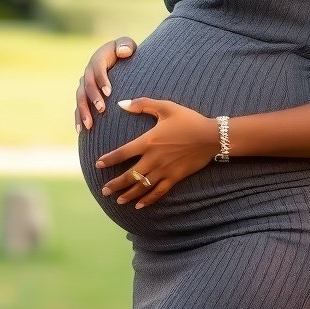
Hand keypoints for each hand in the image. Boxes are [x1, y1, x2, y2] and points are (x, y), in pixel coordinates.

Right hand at [75, 36, 137, 131]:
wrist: (116, 60)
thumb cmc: (124, 52)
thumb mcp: (127, 45)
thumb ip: (126, 45)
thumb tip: (123, 52)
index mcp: (97, 59)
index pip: (98, 69)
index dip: (102, 80)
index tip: (109, 92)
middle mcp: (88, 72)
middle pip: (87, 86)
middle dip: (93, 98)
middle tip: (102, 109)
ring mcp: (84, 85)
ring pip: (81, 99)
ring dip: (84, 112)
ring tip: (89, 125)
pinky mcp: (84, 96)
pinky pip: (79, 107)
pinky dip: (78, 118)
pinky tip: (80, 131)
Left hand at [95, 97, 218, 208]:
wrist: (211, 136)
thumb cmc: (188, 120)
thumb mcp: (166, 107)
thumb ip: (143, 104)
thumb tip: (121, 103)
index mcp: (149, 141)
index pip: (123, 153)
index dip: (109, 160)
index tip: (98, 165)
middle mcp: (154, 158)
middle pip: (130, 175)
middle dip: (115, 184)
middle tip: (104, 191)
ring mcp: (164, 170)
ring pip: (142, 186)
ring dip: (128, 194)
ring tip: (118, 200)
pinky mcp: (175, 177)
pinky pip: (159, 191)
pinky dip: (148, 199)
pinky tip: (140, 205)